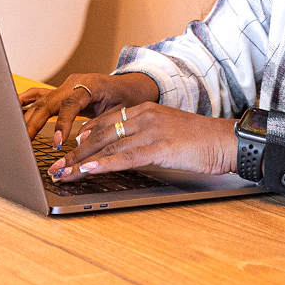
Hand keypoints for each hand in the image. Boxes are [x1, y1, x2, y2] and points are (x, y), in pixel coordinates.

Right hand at [20, 72, 159, 149]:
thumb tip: (78, 141)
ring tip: (16, 133)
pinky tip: (13, 109)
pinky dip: (26, 102)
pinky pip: (41, 95)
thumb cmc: (129, 99)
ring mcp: (66, 85)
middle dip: (35, 122)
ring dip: (28, 117)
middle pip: (49, 101)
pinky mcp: (62, 91)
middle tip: (25, 142)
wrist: (133, 86)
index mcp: (90, 84)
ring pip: (42, 100)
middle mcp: (74, 82)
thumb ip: (99, 126)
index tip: (57, 142)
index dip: (61, 124)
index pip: (69, 104)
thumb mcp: (119, 114)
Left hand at [47, 103, 237, 182]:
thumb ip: (146, 137)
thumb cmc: (201, 141)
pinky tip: (87, 171)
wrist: (227, 141)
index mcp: (146, 110)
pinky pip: (125, 158)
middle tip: (56, 166)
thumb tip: (126, 152)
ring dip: (80, 162)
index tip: (68, 148)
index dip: (84, 136)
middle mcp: (145, 116)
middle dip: (74, 152)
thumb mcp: (169, 132)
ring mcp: (151, 131)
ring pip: (107, 147)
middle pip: (100, 134)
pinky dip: (103, 165)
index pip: (106, 122)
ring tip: (62, 173)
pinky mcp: (160, 148)